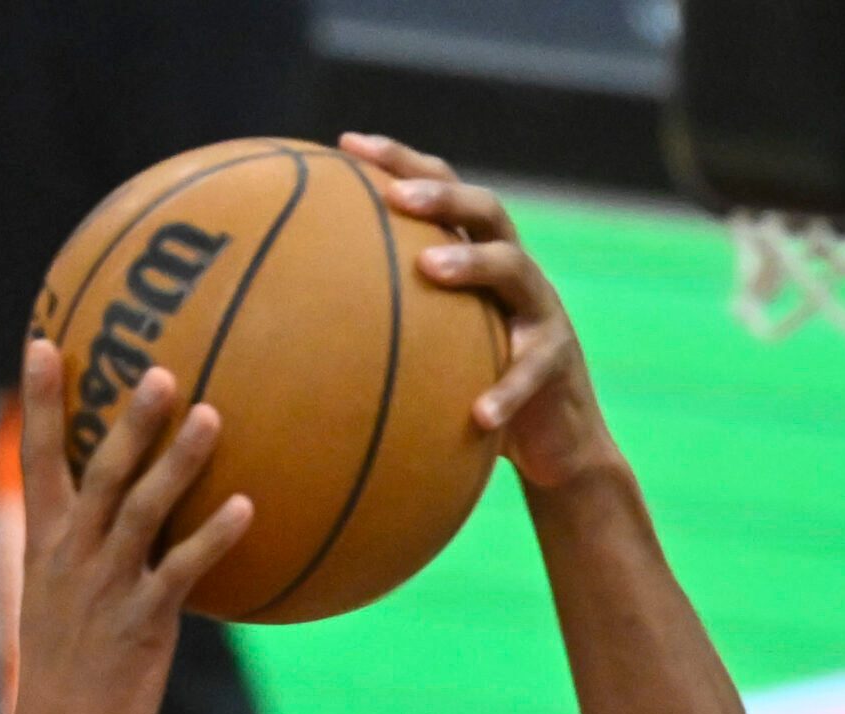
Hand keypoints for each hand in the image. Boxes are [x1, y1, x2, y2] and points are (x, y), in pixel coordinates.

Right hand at [0, 341, 253, 713]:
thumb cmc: (69, 680)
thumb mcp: (62, 607)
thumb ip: (90, 555)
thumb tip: (138, 516)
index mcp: (44, 548)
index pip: (38, 461)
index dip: (41, 402)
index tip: (43, 340)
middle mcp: (70, 559)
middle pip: (98, 472)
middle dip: (124, 418)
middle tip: (158, 368)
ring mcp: (105, 589)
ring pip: (141, 510)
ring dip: (176, 461)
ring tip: (212, 415)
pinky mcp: (141, 624)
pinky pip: (181, 570)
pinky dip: (214, 537)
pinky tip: (247, 507)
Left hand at [341, 133, 623, 490]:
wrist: (550, 437)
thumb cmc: (470, 384)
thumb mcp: (427, 344)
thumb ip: (379, 319)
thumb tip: (287, 319)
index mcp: (476, 255)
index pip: (442, 189)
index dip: (400, 161)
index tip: (346, 143)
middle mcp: (513, 271)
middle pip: (486, 209)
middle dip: (442, 195)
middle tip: (396, 197)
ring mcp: (542, 311)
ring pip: (513, 269)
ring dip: (471, 263)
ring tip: (430, 267)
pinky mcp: (557, 361)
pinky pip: (530, 371)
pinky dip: (506, 391)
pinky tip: (478, 415)